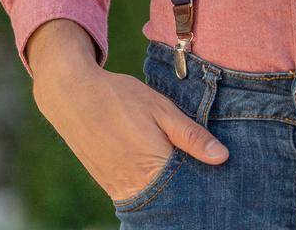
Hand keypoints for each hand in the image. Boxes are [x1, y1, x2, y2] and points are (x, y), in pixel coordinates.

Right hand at [33, 60, 228, 206]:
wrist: (72, 96)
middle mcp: (136, 186)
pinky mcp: (108, 186)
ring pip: (154, 199)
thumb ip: (191, 135)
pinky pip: (135, 195)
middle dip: (187, 186)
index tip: (217, 174)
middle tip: (197, 169)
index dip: (205, 181)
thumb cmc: (120, 97)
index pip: (190, 187)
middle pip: (172, 198)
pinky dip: (149, 187)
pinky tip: (156, 170)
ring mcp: (119, 189)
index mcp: (155, 166)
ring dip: (168, 188)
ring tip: (177, 166)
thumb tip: (222, 157)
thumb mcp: (161, 108)